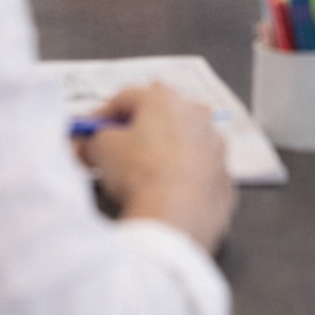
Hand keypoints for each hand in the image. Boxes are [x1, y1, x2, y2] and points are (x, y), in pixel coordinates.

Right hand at [75, 83, 235, 253]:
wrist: (174, 216)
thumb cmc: (140, 173)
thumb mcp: (101, 149)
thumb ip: (93, 139)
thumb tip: (89, 145)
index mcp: (166, 99)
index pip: (126, 97)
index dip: (103, 114)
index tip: (89, 130)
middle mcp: (197, 116)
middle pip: (162, 116)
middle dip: (140, 128)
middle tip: (118, 146)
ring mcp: (216, 149)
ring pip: (186, 144)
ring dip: (167, 154)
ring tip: (143, 175)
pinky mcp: (224, 182)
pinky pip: (199, 175)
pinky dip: (184, 181)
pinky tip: (166, 195)